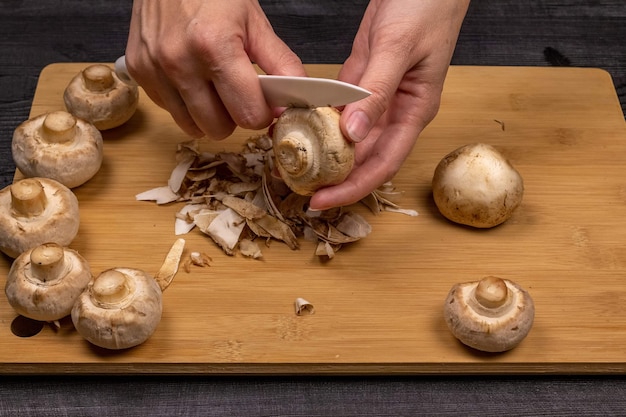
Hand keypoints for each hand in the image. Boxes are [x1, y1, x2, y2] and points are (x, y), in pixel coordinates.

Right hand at [125, 0, 305, 138]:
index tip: (264, 103)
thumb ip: (281, 64)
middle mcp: (179, 62)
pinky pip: (170, 110)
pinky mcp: (138, 71)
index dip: (262, 113)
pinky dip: (185, 102)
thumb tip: (295, 101)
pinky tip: (191, 76)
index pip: (247, 114)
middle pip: (219, 128)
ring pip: (192, 127)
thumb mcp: (255, 23)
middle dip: (234, 116)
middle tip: (238, 92)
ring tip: (214, 84)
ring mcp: (154, 68)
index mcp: (214, 47)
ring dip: (208, 114)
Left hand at [309, 0, 469, 209]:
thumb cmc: (425, 8)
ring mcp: (377, 98)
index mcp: (414, 112)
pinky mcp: (360, 81)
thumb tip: (353, 135)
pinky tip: (298, 128)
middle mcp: (395, 112)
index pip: (383, 164)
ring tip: (293, 164)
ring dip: (323, 152)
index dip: (353, 187)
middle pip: (363, 158)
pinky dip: (319, 120)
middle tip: (298, 188)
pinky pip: (338, 110)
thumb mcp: (399, 49)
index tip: (322, 200)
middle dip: (333, 177)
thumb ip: (376, 91)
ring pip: (348, 138)